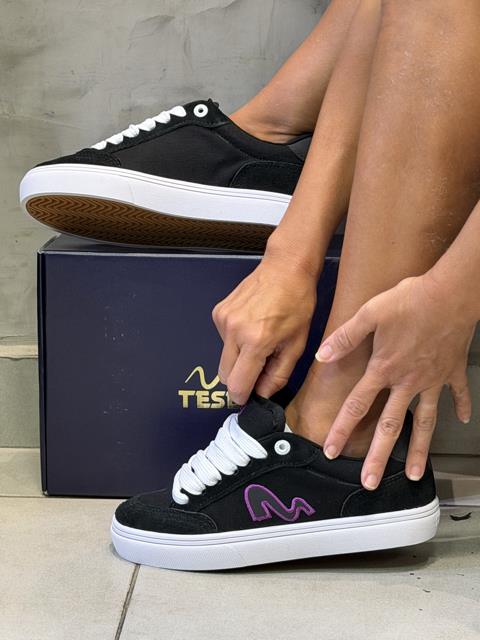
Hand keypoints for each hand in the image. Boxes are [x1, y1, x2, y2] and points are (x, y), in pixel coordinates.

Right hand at [212, 253, 316, 404]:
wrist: (285, 268)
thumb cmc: (297, 304)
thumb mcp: (297, 345)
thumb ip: (278, 375)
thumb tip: (262, 394)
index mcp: (256, 342)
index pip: (237, 385)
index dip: (243, 396)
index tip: (250, 397)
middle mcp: (234, 331)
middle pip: (225, 375)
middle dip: (240, 378)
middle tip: (260, 368)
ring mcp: (223, 320)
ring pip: (223, 357)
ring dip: (238, 357)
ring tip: (259, 340)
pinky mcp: (219, 312)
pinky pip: (223, 339)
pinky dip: (235, 340)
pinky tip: (252, 326)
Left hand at [317, 274, 475, 488]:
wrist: (451, 293)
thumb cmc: (410, 299)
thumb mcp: (371, 313)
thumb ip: (345, 336)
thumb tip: (322, 354)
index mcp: (384, 369)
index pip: (356, 405)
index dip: (342, 429)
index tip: (331, 451)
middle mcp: (408, 382)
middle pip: (390, 426)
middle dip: (378, 456)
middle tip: (371, 483)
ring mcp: (433, 380)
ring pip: (425, 422)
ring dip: (420, 450)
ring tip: (416, 474)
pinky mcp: (452, 371)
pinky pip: (456, 394)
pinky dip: (460, 407)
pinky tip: (462, 420)